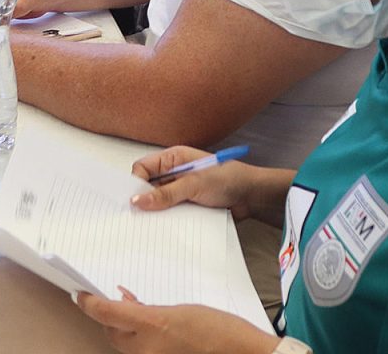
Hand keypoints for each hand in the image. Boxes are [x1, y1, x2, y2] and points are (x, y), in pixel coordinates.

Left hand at [76, 289, 276, 353]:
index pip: (106, 313)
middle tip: (113, 300)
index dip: (88, 303)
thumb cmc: (219, 329)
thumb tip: (128, 306)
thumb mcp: (179, 310)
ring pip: (125, 345)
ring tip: (136, 312)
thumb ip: (149, 310)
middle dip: (109, 318)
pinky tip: (150, 331)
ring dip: (125, 331)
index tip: (79, 294)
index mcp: (152, 326)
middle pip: (111, 333)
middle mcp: (147, 349)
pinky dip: (140, 342)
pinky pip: (141, 353)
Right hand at [129, 146, 254, 218]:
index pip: (142, 168)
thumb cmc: (228, 179)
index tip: (134, 200)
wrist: (252, 197)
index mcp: (172, 159)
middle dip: (144, 200)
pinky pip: (171, 214)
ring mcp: (180, 191)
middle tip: (139, 216)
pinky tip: (168, 229)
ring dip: (158, 213)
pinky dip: (169, 221)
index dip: (136, 182)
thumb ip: (165, 194)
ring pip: (158, 203)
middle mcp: (173, 174)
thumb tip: (137, 200)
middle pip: (148, 186)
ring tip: (154, 225)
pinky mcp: (187, 206)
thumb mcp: (194, 185)